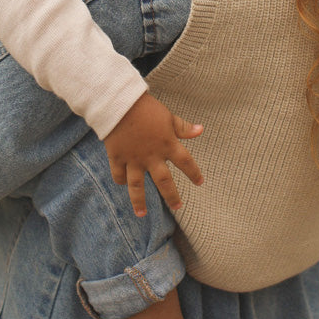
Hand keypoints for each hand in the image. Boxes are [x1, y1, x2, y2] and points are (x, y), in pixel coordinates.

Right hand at [103, 92, 203, 216]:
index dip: (194, 173)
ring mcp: (133, 159)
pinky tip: (123, 184)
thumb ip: (182, 127)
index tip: (200, 182)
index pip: (186, 162)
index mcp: (167, 144)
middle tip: (178, 207)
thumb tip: (201, 130)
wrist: (119, 103)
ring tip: (142, 215)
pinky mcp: (117, 157)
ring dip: (139, 201)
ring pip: (137, 186)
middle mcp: (151, 156)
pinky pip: (118, 174)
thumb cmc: (146, 107)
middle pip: (164, 182)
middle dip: (172, 196)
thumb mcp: (167, 115)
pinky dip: (120, 180)